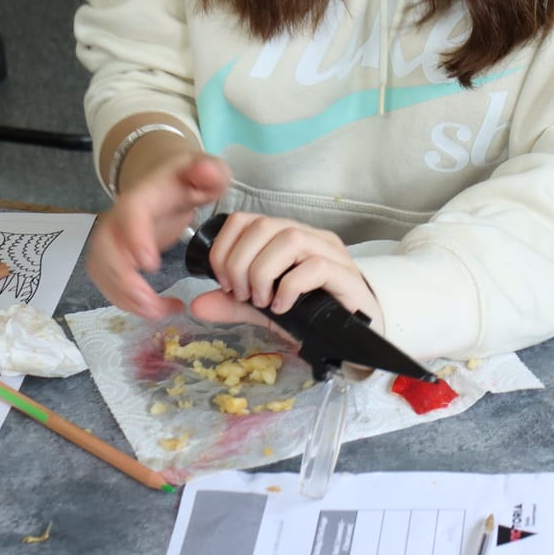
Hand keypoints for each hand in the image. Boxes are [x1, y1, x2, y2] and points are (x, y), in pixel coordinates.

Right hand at [88, 150, 229, 318]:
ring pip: (104, 273)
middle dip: (126, 282)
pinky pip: (110, 285)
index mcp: (142, 196)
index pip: (130, 214)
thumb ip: (210, 170)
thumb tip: (204, 171)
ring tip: (162, 312)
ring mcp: (111, 240)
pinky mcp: (111, 259)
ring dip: (127, 299)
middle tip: (156, 305)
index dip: (135, 238)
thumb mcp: (206, 169)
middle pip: (107, 251)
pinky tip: (159, 310)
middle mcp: (118, 219)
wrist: (165, 183)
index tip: (150, 264)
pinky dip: (129, 303)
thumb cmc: (188, 179)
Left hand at [185, 212, 381, 329]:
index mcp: (286, 237)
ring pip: (289, 240)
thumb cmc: (313, 315)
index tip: (224, 281)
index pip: (246, 219)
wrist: (356, 335)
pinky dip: (289, 288)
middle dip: (240, 262)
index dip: (225, 246)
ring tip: (261, 300)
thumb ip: (233, 304)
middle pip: (264, 226)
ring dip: (263, 272)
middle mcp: (308, 237)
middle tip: (241, 294)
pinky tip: (283, 307)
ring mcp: (330, 252)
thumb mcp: (264, 309)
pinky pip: (315, 267)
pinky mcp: (346, 275)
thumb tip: (197, 304)